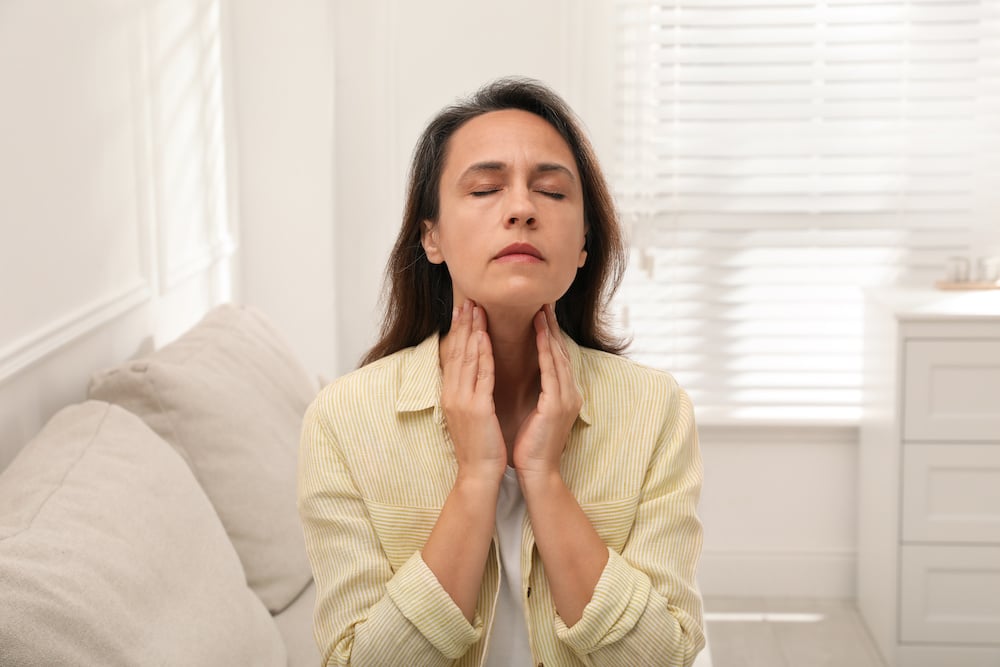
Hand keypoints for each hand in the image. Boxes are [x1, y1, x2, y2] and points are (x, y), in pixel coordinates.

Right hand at [439, 300, 506, 484]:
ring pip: (466, 358)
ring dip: (472, 331)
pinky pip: (480, 375)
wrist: (478, 474)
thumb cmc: (480, 447)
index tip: (463, 310)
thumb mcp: (470, 415)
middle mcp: (452, 394)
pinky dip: (482, 354)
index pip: (454, 356)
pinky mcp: (476, 408)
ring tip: (476, 309)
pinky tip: (484, 337)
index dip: (459, 332)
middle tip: (467, 299)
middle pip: (457, 352)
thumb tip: (473, 374)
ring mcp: (462, 400)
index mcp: (450, 395)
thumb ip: (470, 393)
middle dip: (463, 324)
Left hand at [513, 304, 581, 478]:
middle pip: (560, 352)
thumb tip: (531, 376)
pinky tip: (540, 334)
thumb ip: (539, 393)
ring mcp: (566, 398)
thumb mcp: (535, 413)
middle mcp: (569, 393)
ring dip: (549, 332)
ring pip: (557, 356)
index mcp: (563, 395)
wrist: (536, 473)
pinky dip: (545, 350)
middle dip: (552, 326)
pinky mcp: (557, 405)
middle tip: (545, 301)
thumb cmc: (530, 446)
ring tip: (542, 310)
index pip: (556, 358)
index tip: (541, 314)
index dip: (550, 335)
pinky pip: (551, 370)